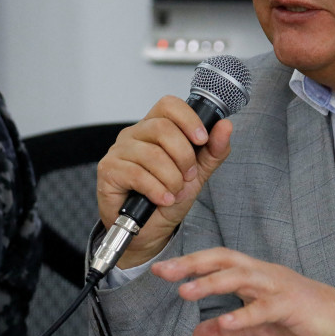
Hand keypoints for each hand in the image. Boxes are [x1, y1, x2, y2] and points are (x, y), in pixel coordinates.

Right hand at [97, 97, 232, 266]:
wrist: (149, 230)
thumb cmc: (168, 197)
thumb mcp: (197, 173)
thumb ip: (213, 150)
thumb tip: (225, 126)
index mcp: (155, 127)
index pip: (169, 105)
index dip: (188, 119)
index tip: (201, 139)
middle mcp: (134, 134)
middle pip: (162, 128)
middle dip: (184, 156)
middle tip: (188, 176)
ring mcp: (119, 151)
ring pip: (152, 154)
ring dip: (171, 178)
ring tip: (174, 192)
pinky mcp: (108, 170)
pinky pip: (137, 174)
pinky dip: (156, 190)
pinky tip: (162, 199)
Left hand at [155, 248, 334, 335]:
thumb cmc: (302, 319)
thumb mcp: (259, 327)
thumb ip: (228, 330)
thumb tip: (196, 335)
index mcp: (255, 275)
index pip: (218, 261)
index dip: (190, 263)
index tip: (161, 269)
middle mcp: (264, 274)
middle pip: (224, 259)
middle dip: (193, 263)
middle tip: (164, 272)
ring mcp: (278, 287)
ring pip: (241, 277)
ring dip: (212, 283)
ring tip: (185, 291)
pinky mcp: (292, 305)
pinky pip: (264, 308)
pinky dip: (243, 315)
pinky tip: (224, 322)